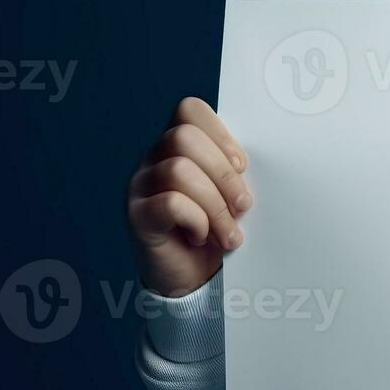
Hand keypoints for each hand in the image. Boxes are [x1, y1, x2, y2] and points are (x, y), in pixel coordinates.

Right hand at [126, 97, 252, 296]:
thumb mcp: (231, 193)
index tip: (242, 166)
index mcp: (177, 146)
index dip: (221, 133)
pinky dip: (197, 221)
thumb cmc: (217, 230)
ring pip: (178, 170)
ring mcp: (140, 186)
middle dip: (223, 174)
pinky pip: (169, 203)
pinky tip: (202, 237)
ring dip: (215, 205)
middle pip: (183, 137)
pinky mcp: (137, 216)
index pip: (189, 110)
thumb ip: (233, 168)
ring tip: (229, 234)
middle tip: (243, 205)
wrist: (193, 280)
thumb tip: (252, 162)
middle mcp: (152, 160)